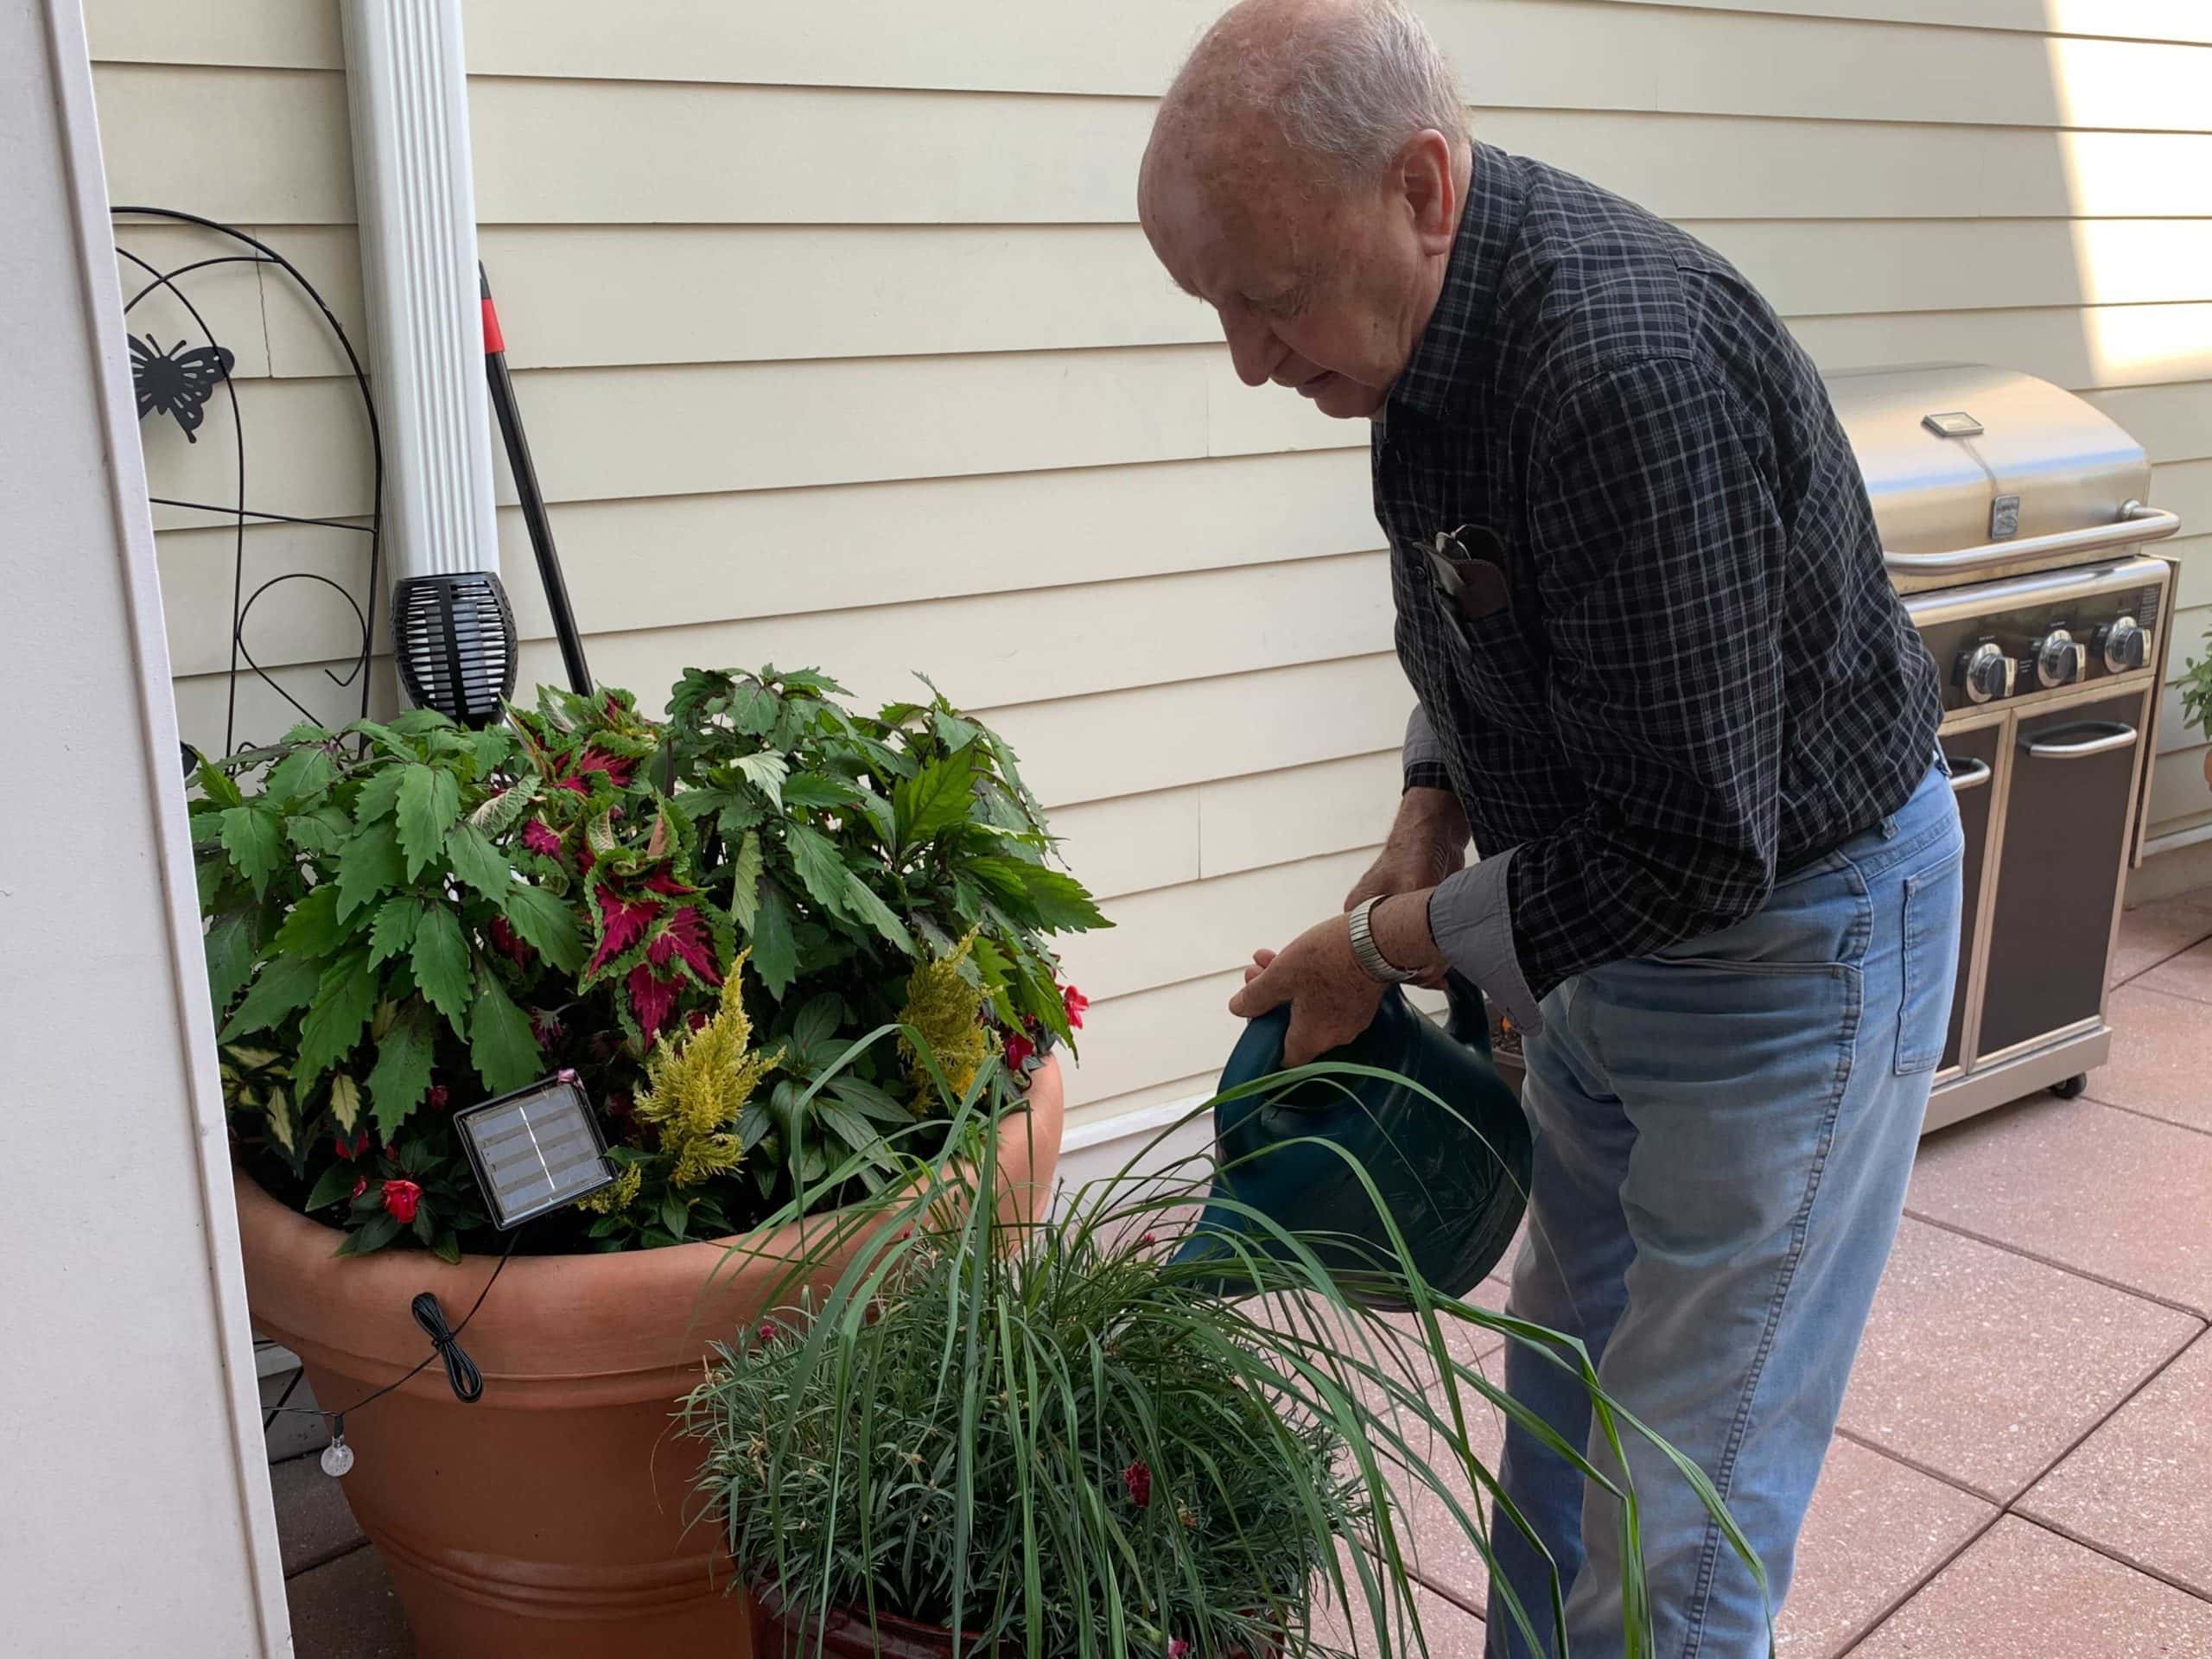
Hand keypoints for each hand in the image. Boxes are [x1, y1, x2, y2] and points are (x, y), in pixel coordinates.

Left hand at [1229, 914, 1387, 1068]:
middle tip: (1257, 973)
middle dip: (1270, 998)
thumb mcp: (1281, 974)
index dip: (1266, 1037)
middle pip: (1294, 1026)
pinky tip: (1299, 956)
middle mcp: (1335, 1036)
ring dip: (1287, 985)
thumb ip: (1256, 996)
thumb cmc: (1329, 959)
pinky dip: (1311, 982)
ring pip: (1310, 1008)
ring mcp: (1352, 1019)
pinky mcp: (1362, 1001)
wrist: (1378, 939)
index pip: (1285, 1058)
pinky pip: (1330, 999)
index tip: (1257, 1013)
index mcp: (1313, 1038)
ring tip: (1271, 958)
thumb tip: (1238, 1008)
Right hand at [1345, 790, 1466, 987]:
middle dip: (1415, 971)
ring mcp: (1392, 919)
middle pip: (1388, 959)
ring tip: (1446, 966)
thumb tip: (1427, 971)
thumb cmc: (1413, 852)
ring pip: (1408, 954)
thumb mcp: (1411, 893)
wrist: (1436, 826)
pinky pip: (1422, 944)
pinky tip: (1449, 960)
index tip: (1423, 976)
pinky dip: (1435, 953)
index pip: (1368, 958)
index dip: (1395, 972)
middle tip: (1438, 976)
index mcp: (1356, 916)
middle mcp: (1371, 921)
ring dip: (1428, 962)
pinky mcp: (1413, 917)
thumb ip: (1414, 931)